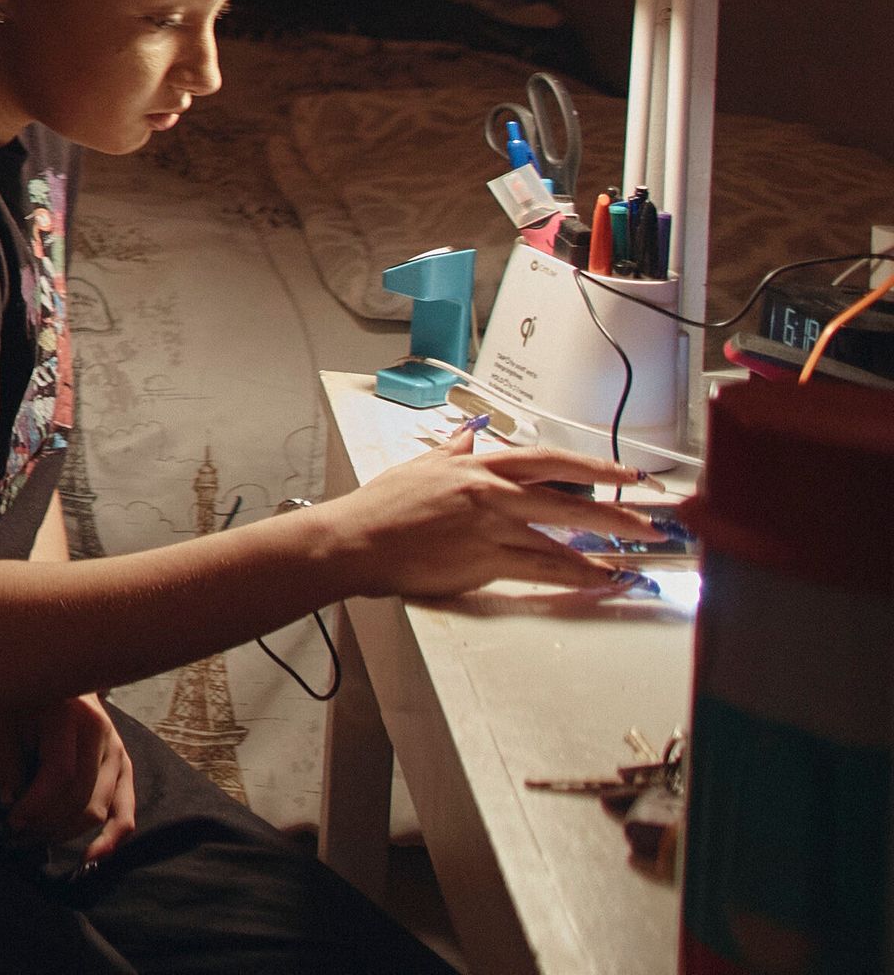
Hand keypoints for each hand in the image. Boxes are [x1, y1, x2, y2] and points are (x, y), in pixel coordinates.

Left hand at [0, 693, 134, 861]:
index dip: (36, 804)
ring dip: (66, 833)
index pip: (60, 774)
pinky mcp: (125, 766)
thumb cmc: (23, 703)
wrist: (56, 682)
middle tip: (18, 836)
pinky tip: (92, 857)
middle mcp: (102, 732)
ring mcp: (118, 750)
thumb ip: (5, 763)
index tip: (11, 820)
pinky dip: (112, 838)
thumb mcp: (2, 722)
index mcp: (69, 714)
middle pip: (81, 797)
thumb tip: (11, 805)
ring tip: (36, 840)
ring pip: (99, 808)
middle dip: (47, 824)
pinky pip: (126, 810)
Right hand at [315, 432, 661, 599]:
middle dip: (617, 510)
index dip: (592, 467)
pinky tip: (600, 580)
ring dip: (605, 549)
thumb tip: (473, 432)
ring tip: (638, 557)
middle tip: (654, 519)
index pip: (547, 461)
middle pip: (568, 499)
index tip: (625, 475)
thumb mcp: (419, 467)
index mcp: (477, 467)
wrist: (358, 540)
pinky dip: (576, 576)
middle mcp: (490, 493)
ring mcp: (490, 527)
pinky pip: (542, 570)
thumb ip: (454, 450)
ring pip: (561, 538)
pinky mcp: (485, 560)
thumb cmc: (382, 506)